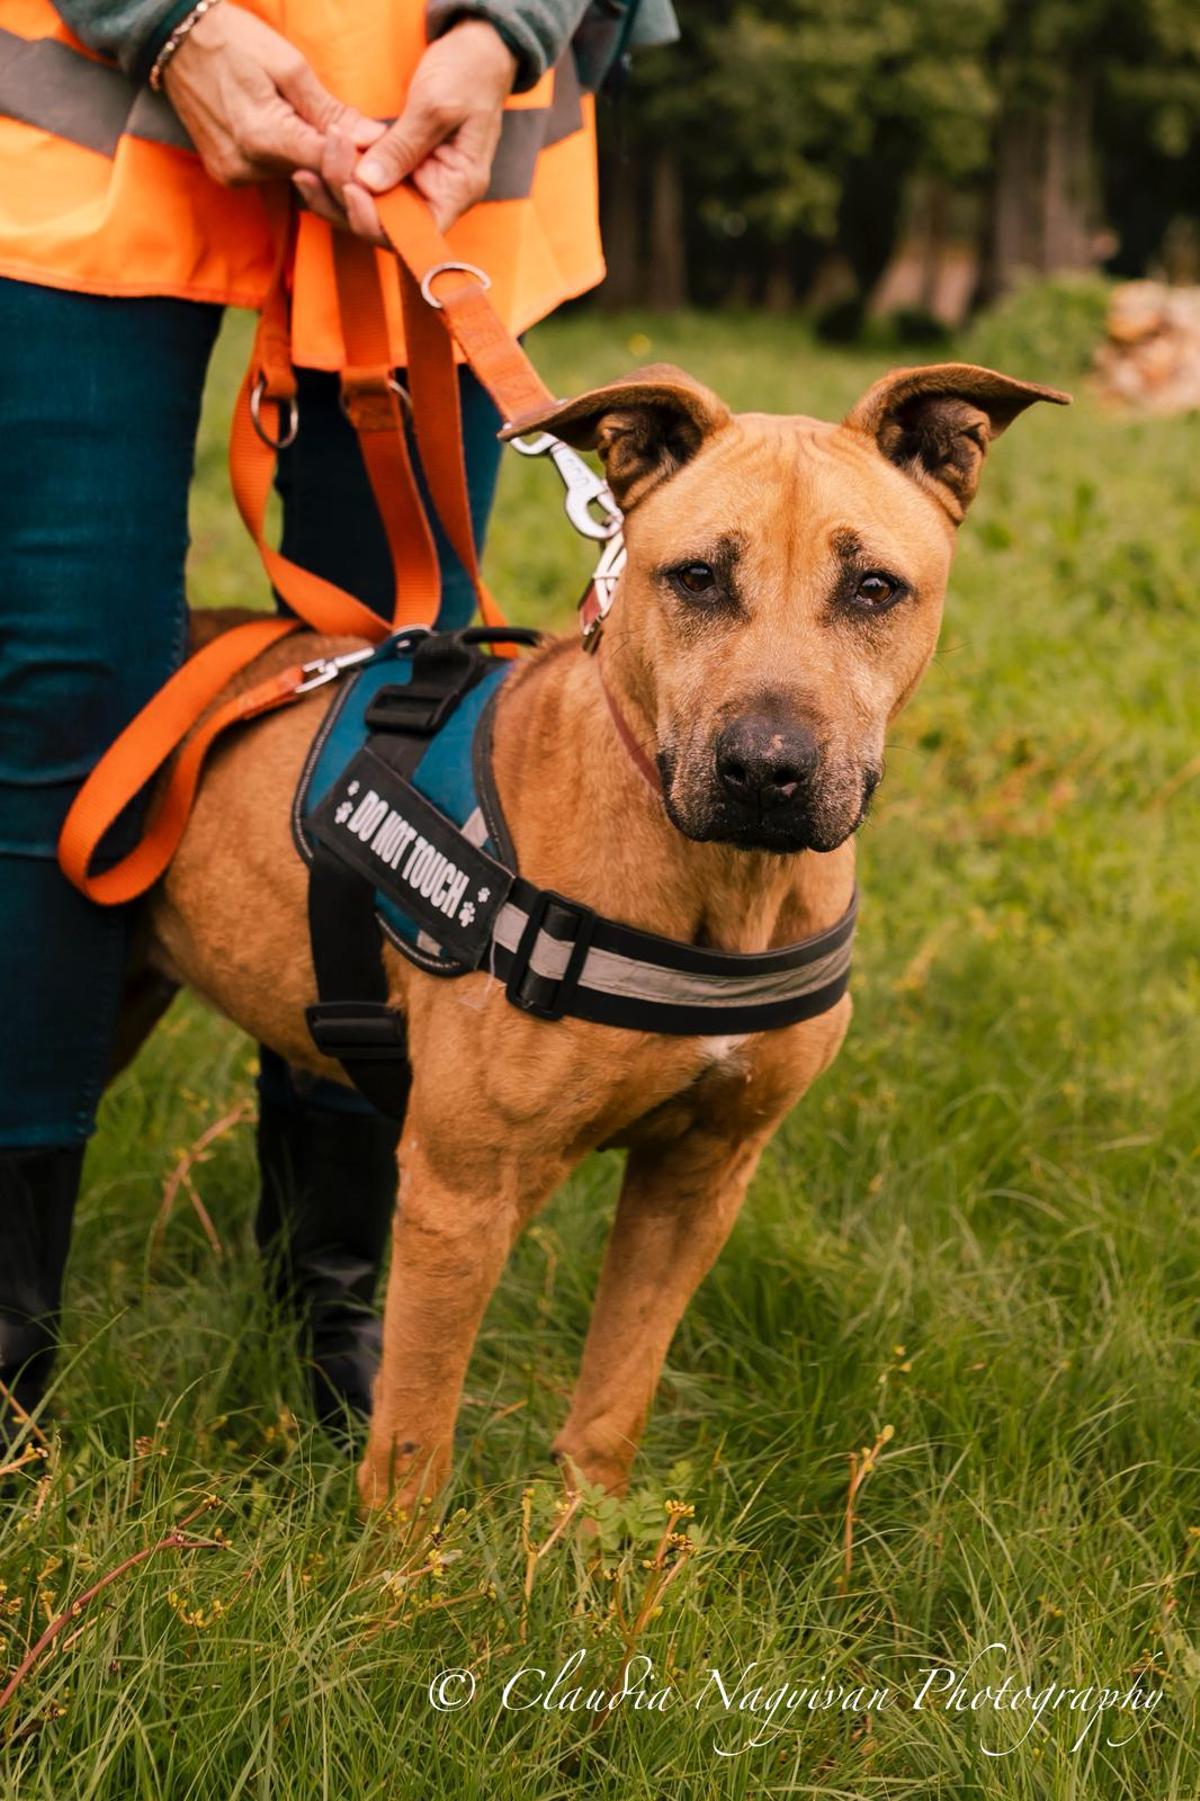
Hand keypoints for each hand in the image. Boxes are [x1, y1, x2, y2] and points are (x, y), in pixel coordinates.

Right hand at [163, 2, 383, 186]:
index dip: (354, 157)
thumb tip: (372, 138)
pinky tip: (283, 129)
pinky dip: (284, 158)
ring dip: (308, 158)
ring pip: (292, 178)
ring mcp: (233, 175)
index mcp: (264, 138)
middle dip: (334, 158)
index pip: (328, 166)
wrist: (176, 41)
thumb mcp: (289, 66)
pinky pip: (269, 174)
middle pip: (311, 176)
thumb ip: (330, 109)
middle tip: (346, 129)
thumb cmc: (235, 41)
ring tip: (307, 120)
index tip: (370, 142)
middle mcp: (247, 167)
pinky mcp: (225, 176)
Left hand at [292, 19, 517, 236]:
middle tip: (317, 166)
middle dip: (345, 202)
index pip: (413, 234)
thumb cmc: (468, 73)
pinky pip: (365, 183)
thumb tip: (369, 183)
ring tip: (305, 169)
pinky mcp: (398, 166)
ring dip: (335, 191)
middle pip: (383, 226)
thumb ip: (403, 146)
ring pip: (368, 207)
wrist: (477, 50)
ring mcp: (415, 183)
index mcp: (456, 192)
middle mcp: (435, 197)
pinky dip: (340, 173)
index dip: (377, 223)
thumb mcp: (436, 105)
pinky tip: (317, 158)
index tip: (350, 189)